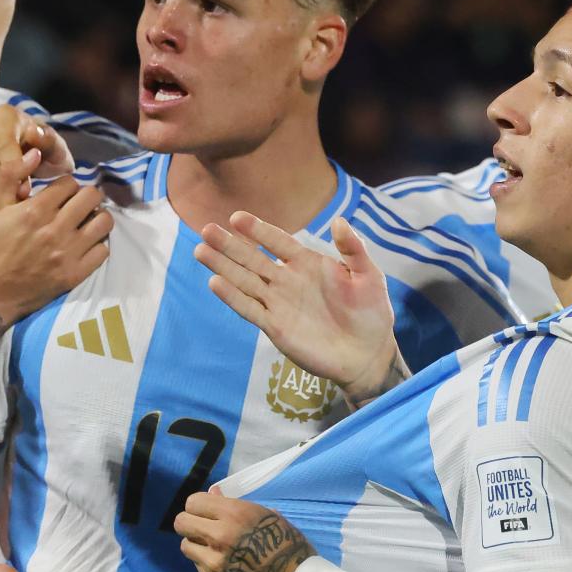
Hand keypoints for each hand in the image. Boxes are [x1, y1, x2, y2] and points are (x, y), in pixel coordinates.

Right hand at [0, 106, 76, 219]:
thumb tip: (32, 132)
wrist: (40, 161)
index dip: (13, 169)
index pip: (3, 144)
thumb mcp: (56, 149)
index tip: (26, 190)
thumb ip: (47, 141)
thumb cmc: (51, 154)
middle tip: (15, 204)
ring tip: (3, 212)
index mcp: (7, 115)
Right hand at [0, 152, 111, 321]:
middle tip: (76, 205)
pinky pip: (104, 250)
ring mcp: (69, 253)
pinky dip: (98, 244)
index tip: (59, 194)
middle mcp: (56, 229)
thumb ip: (10, 175)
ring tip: (85, 221)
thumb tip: (35, 152)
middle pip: (92, 197)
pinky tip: (85, 243)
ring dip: (97, 218)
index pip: (70, 182)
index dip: (65, 185)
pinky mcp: (76, 274)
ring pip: (104, 222)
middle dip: (85, 196)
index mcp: (36, 210)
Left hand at [175, 490, 314, 571]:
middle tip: (203, 529)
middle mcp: (219, 536)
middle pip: (181, 522)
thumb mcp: (265, 515)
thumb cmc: (287, 545)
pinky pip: (198, 567)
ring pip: (185, 545)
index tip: (207, 512)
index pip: (193, 502)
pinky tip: (225, 566)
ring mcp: (214, 562)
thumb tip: (213, 493)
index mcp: (234, 514)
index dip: (199, 506)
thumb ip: (234, 504)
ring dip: (197, 545)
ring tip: (213, 549)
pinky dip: (206, 564)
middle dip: (191, 523)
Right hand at [194, 212, 399, 400]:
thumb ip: (354, 249)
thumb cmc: (371, 313)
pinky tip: (214, 282)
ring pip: (244, 281)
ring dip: (222, 266)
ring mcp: (279, 303)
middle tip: (206, 229)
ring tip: (200, 250)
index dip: (258, 230)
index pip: (277, 241)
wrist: (368, 354)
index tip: (237, 217)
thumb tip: (339, 221)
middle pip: (252, 258)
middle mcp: (288, 280)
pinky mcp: (275, 326)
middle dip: (230, 245)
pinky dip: (232, 297)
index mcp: (308, 263)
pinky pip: (249, 309)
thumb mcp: (369, 276)